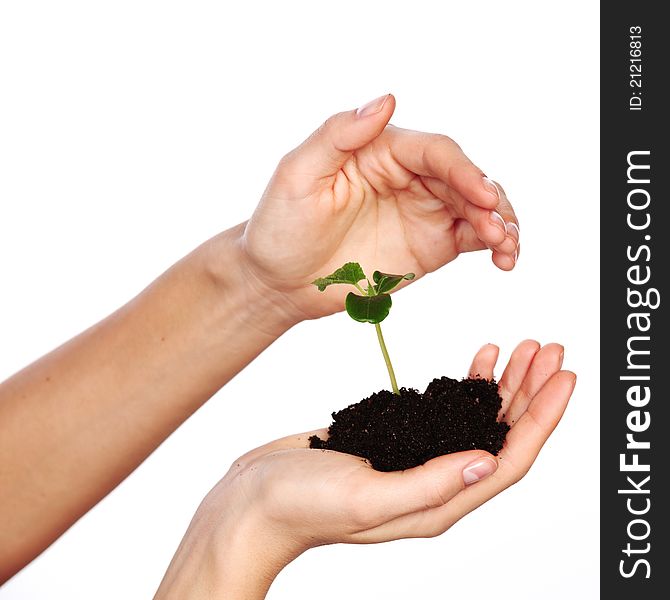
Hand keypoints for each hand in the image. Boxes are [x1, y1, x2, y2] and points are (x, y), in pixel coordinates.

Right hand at [155, 341, 573, 598]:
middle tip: (549, 349)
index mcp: (438, 502)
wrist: (254, 501)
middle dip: (530, 392)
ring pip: (476, 420)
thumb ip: (431, 483)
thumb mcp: (368, 498)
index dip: (542, 418)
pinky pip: (445, 409)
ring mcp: (415, 459)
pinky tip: (475, 363)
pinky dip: (466, 383)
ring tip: (522, 348)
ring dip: (503, 385)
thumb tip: (490, 463)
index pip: (510, 458)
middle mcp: (435, 482)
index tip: (563, 375)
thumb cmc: (301, 506)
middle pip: (500, 435)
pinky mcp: (394, 439)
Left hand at [238, 94, 519, 320]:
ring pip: (476, 207)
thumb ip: (339, 135)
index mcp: (380, 151)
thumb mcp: (298, 175)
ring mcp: (422, 211)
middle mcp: (408, 177)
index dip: (464, 170)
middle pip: (464, 178)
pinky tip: (503, 258)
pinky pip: (471, 237)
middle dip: (489, 201)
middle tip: (499, 229)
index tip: (482, 195)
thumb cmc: (280, 225)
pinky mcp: (429, 245)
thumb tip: (386, 101)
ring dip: (500, 223)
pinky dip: (494, 245)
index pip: (435, 151)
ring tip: (507, 248)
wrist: (278, 281)